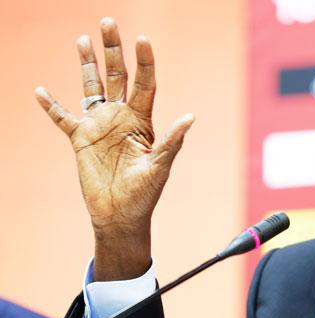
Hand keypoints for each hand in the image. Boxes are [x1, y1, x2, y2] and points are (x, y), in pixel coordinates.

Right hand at [35, 17, 194, 280]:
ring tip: (83, 39)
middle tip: (108, 22)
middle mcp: (121, 117)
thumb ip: (171, 142)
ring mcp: (100, 126)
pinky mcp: (80, 140)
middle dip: (113, 50)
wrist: (121, 216)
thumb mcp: (160, 167)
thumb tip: (191, 118)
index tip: (142, 39)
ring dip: (86, 64)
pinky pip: (63, 118)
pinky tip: (41, 90)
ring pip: (91, 87)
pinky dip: (51, 106)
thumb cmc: (145, 194)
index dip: (144, 62)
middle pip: (116, 76)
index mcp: (142, 121)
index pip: (145, 84)